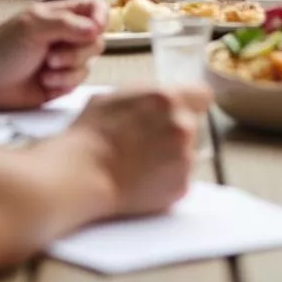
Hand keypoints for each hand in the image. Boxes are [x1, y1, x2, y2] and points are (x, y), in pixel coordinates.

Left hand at [0, 0, 105, 109]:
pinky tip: (44, 83)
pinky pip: (78, 83)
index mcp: (60, 16)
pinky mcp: (60, 82)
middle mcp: (65, 36)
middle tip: (53, 55)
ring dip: (69, 70)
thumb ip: (68, 24)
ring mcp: (64, 60)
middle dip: (78, 51)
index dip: (102, 17)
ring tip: (45, 70)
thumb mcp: (33, 27)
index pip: (95, 8)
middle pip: (97, 40)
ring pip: (89, 64)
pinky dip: (63, 83)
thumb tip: (97, 28)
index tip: (95, 30)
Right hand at [73, 86, 211, 217]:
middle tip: (145, 141)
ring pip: (187, 152)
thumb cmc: (90, 135)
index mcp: (169, 98)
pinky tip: (142, 178)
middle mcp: (183, 126)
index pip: (202, 95)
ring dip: (171, 155)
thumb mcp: (115, 96)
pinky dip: (166, 179)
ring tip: (140, 162)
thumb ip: (146, 95)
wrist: (80, 176)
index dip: (189, 103)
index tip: (178, 110)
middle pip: (192, 124)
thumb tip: (156, 100)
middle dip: (173, 131)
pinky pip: (180, 177)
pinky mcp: (181, 186)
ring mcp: (185, 158)